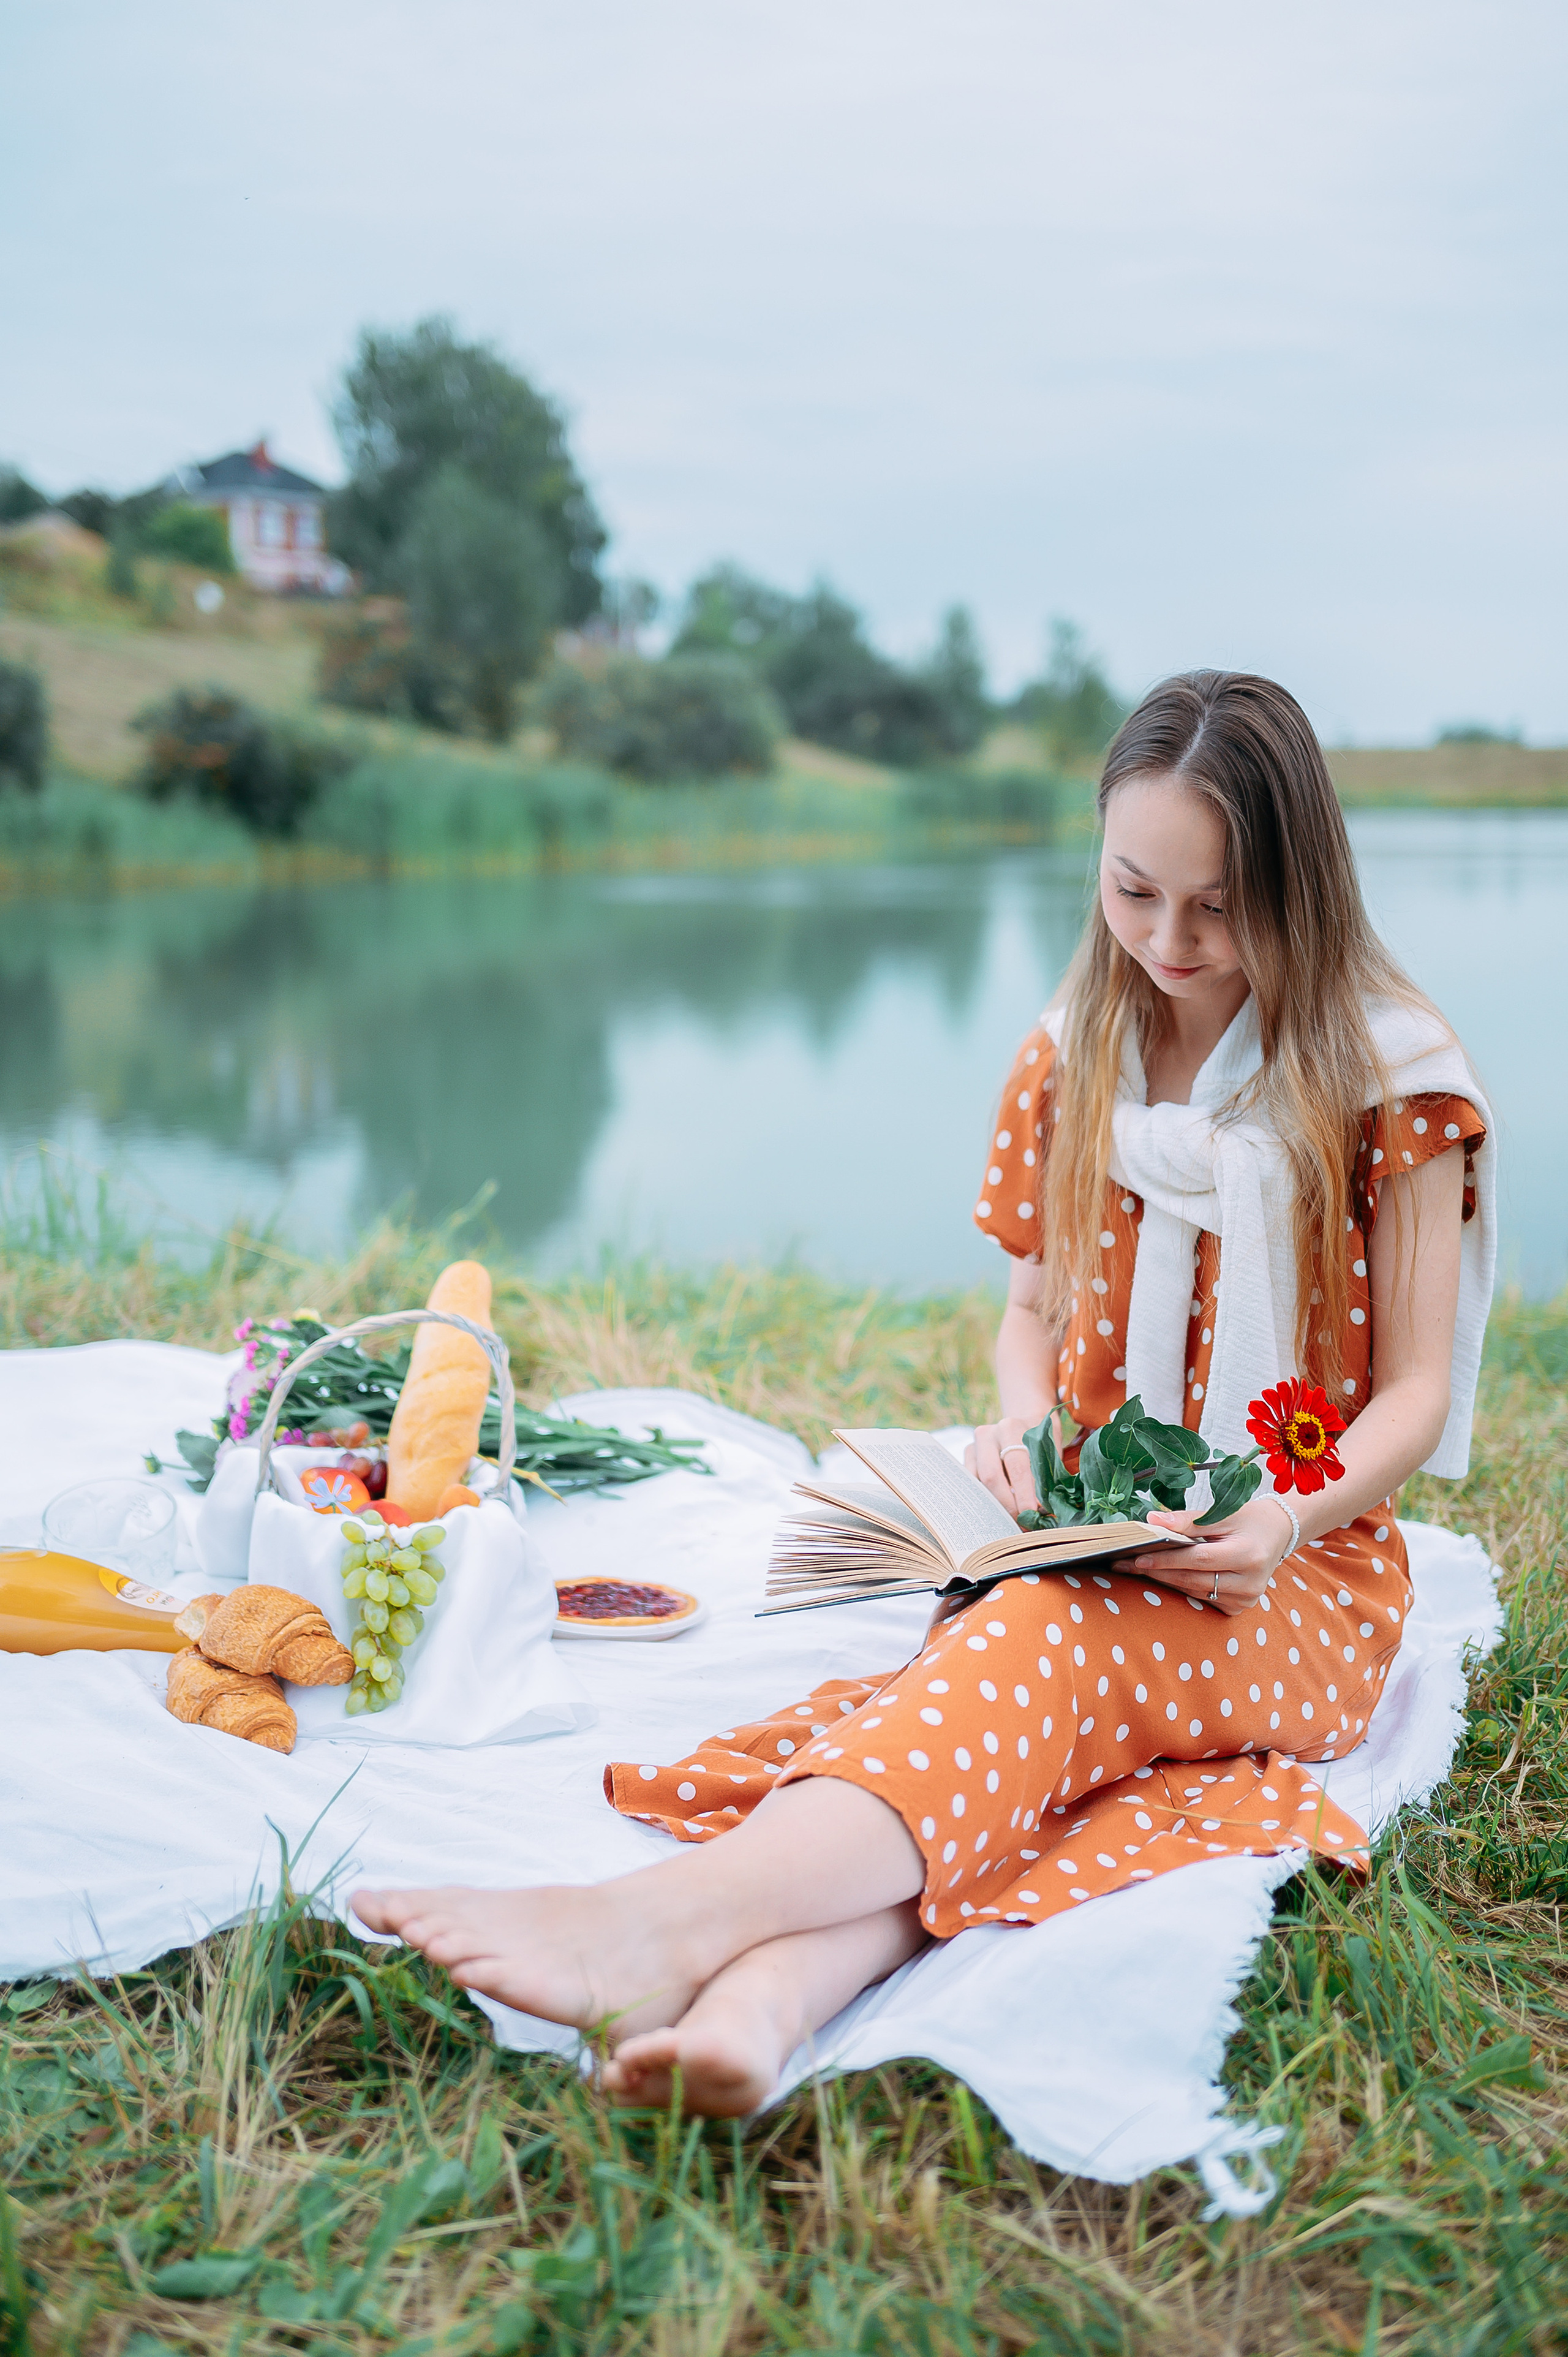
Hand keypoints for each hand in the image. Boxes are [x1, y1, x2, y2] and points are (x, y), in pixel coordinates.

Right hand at [964, 1415, 1041, 1519]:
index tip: (1031, 1515)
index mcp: (1012, 1428)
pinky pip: (972, 1484)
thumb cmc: (1041, 1441)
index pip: (1017, 1467)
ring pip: (979, 1482)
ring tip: (1011, 1519)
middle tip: (1020, 1522)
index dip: (1024, 1495)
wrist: (1025, 1420)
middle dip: (1006, 1504)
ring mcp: (974, 1445)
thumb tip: (1040, 1512)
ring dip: (995, 1505)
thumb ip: (1044, 1478)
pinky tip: (998, 1509)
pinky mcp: (967, 1457)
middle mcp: (988, 1434)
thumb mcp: (1049, 1453)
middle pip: (991, 1476)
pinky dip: (985, 1499)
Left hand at [1127, 1494, 1296, 1616]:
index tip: (1137, 1557)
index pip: (1198, 1559)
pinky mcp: (1240, 1607)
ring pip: (1195, 1592)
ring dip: (1165, 1581)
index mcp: (1248, 1555)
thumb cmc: (1249, 1519)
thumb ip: (1187, 1520)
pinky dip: (1182, 1588)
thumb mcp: (1222, 1513)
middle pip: (1193, 1579)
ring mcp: (1246, 1599)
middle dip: (1157, 1572)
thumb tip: (1151, 1521)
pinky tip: (1163, 1578)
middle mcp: (1250, 1583)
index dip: (1167, 1559)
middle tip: (1125, 1565)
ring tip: (1136, 1570)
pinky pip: (1203, 1599)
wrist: (1278, 1533)